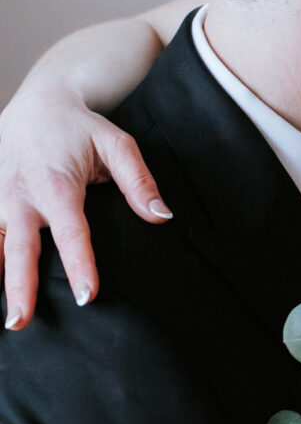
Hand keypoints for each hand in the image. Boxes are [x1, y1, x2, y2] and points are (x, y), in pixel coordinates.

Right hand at [0, 86, 169, 327]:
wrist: (41, 101)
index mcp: (57, 185)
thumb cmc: (82, 128)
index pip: (71, 233)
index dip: (80, 266)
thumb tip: (161, 216)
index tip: (87, 296)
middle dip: (18, 286)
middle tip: (20, 322)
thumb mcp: (118, 145)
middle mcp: (20, 195)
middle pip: (20, 248)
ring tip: (0, 318)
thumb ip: (139, 183)